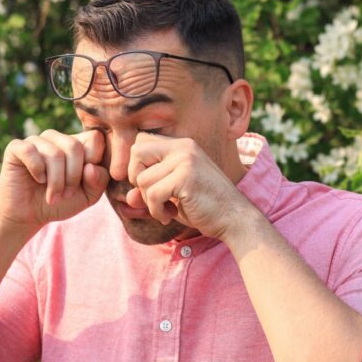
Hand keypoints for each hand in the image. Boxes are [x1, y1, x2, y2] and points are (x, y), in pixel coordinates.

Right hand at [0, 129, 109, 232]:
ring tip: (52, 196)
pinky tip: (37, 179)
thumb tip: (91, 167)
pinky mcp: (16, 147)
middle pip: (74, 146)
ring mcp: (36, 140)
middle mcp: (57, 138)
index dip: (94, 160)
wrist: (29, 214)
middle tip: (66, 194)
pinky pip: (30, 151)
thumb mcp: (88, 196)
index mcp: (77, 144)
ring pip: (54, 153)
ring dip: (55, 181)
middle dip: (73, 177)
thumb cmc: (61, 202)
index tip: (86, 181)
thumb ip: (98, 181)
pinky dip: (37, 170)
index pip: (95, 137)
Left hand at [125, 134, 252, 240]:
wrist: (234, 219)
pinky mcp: (187, 176)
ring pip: (143, 179)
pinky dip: (156, 211)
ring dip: (149, 201)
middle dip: (137, 179)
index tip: (150, 186)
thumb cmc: (203, 207)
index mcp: (181, 145)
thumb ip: (149, 192)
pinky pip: (153, 194)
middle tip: (154, 197)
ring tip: (166, 210)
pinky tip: (169, 216)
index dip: (137, 166)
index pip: (141, 142)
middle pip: (136, 152)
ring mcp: (186, 160)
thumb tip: (127, 197)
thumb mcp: (172, 197)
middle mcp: (183, 147)